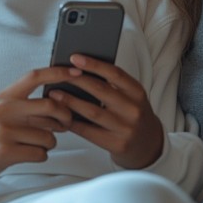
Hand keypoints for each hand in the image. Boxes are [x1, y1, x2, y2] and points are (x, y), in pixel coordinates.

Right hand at [0, 65, 79, 178]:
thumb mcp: (4, 108)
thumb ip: (27, 102)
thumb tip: (61, 98)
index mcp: (6, 96)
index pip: (35, 76)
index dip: (58, 73)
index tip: (76, 72)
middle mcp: (5, 110)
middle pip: (50, 107)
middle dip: (65, 117)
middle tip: (65, 123)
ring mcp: (4, 131)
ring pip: (48, 136)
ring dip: (50, 142)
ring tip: (37, 142)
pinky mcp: (6, 151)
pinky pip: (40, 153)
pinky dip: (41, 154)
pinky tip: (29, 152)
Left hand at [48, 54, 163, 169]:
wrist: (148, 144)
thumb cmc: (132, 114)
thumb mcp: (131, 96)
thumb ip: (113, 84)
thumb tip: (80, 69)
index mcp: (137, 92)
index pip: (115, 73)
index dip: (94, 64)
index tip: (75, 58)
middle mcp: (133, 110)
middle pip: (101, 91)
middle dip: (77, 81)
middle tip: (59, 75)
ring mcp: (125, 128)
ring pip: (92, 112)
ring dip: (70, 101)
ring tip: (55, 94)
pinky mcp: (116, 144)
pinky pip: (89, 132)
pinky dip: (73, 122)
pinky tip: (61, 115)